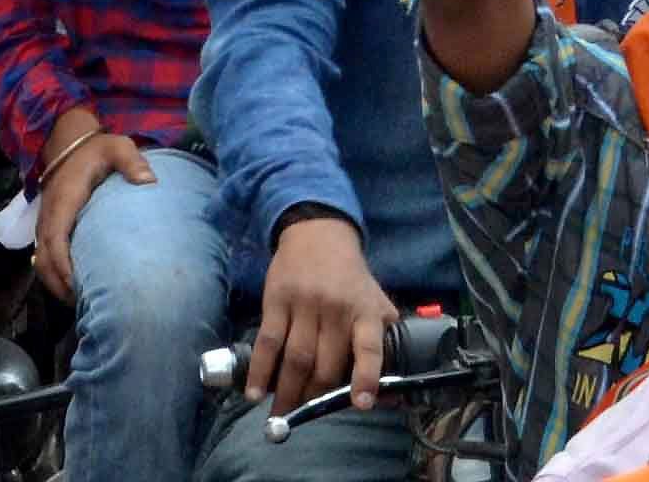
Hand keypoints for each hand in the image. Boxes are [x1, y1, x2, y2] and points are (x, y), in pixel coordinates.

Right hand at [31, 112, 155, 300]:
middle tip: (83, 304)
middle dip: (58, 284)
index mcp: (64, 201)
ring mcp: (46, 222)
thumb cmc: (97, 148)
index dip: (63, 266)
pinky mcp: (48, 226)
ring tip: (78, 302)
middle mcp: (49, 216)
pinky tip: (73, 286)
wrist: (69, 142)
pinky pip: (44, 256)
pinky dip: (53, 274)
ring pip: (40, 261)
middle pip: (43, 259)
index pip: (56, 239)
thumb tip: (149, 182)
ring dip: (54, 283)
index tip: (78, 286)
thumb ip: (133, 162)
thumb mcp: (118, 147)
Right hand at [247, 215, 396, 409]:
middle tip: (306, 414)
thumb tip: (393, 388)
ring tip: (281, 414)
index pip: (369, 347)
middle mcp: (336, 308)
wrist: (319, 234)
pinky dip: (261, 371)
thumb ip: (383, 338)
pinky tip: (255, 393)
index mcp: (365, 310)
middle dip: (315, 395)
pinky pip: (268, 343)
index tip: (362, 403)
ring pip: (295, 358)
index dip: (367, 376)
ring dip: (287, 391)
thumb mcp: (375, 300)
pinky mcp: (277, 301)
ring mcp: (305, 304)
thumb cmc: (350, 278)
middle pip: (324, 363)